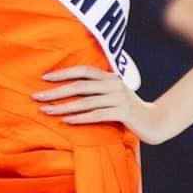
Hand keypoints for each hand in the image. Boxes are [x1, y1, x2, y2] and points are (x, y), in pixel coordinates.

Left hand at [35, 66, 170, 143]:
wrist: (154, 121)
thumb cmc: (128, 109)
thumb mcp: (113, 94)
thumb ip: (97, 89)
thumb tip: (70, 89)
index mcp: (110, 77)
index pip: (83, 71)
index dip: (64, 73)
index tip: (44, 78)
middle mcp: (114, 84)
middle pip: (80, 86)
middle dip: (56, 91)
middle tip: (37, 96)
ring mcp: (119, 98)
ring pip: (85, 102)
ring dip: (63, 107)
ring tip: (46, 111)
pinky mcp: (123, 113)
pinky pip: (97, 115)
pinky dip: (80, 118)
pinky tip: (66, 121)